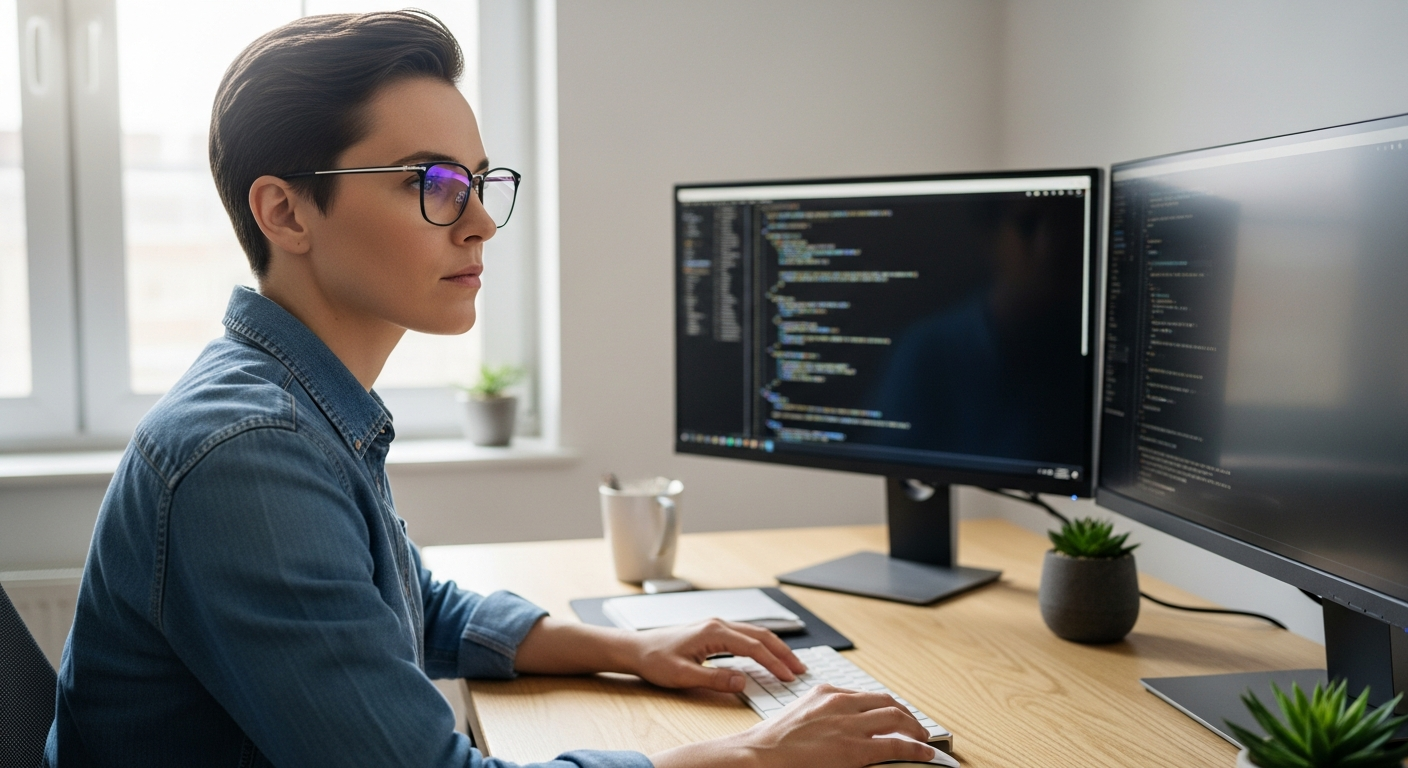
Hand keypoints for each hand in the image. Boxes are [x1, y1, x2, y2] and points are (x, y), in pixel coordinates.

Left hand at [624, 618, 806, 692]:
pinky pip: (746, 636)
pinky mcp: (714, 632)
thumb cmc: (655, 660)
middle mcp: (719, 624)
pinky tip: (768, 656)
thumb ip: (714, 679)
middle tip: (800, 669)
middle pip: (761, 635)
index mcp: (714, 632)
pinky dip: (762, 645)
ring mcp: (717, 626)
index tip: (789, 677)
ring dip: (775, 647)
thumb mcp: (683, 675)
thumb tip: (743, 681)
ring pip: (756, 633)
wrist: (636, 649)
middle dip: (783, 652)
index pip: (754, 647)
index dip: (774, 663)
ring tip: (791, 663)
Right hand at [653, 684, 937, 767]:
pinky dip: (915, 747)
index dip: (888, 706)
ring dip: (915, 728)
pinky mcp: (854, 749)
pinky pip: (895, 744)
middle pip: (888, 702)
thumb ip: (824, 713)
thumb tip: (843, 725)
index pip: (868, 695)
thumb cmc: (774, 742)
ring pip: (897, 718)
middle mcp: (841, 703)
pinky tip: (925, 752)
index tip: (897, 715)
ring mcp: (849, 725)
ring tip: (923, 739)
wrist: (759, 756)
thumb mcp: (801, 715)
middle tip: (915, 727)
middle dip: (907, 715)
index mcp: (827, 692)